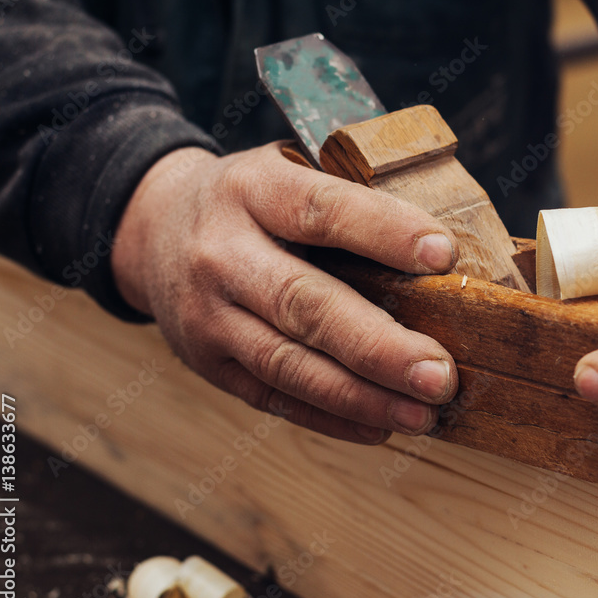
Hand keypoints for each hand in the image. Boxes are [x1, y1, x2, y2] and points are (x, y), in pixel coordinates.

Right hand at [111, 143, 459, 443]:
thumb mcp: (286, 171)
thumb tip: (442, 251)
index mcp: (253, 190)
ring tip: (422, 413)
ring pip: (288, 364)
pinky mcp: (208, 362)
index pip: (321, 209)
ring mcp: (208, 315)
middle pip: (303, 304)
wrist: (154, 227)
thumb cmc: (251, 201)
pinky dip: (330, 417)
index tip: (443, 255)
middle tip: (439, 374)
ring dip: (361, 396)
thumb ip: (349, 197)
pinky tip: (380, 427)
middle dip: (378, 346)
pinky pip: (273, 397)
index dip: (383, 232)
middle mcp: (222, 254)